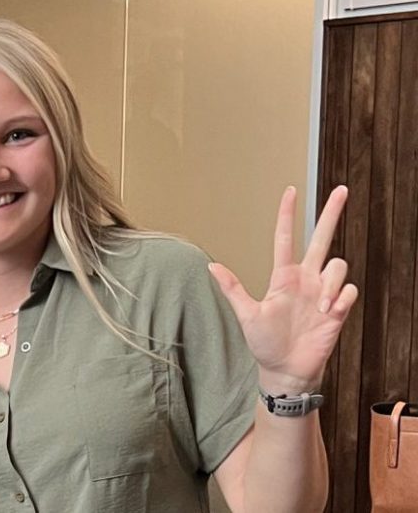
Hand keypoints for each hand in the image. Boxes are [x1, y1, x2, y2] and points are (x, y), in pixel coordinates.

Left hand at [209, 186, 358, 394]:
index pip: (286, 237)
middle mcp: (305, 278)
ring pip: (337, 265)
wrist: (286, 370)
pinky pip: (348, 290)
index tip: (290, 190)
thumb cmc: (264, 343)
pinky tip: (329, 312)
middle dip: (332, 214)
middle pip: (322, 238)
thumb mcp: (246, 315)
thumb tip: (211, 267)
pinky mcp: (337, 309)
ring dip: (330, 283)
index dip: (287, 214)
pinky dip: (340, 298)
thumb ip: (233, 289)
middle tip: (342, 189)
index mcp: (282, 275)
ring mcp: (322, 292)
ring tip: (319, 307)